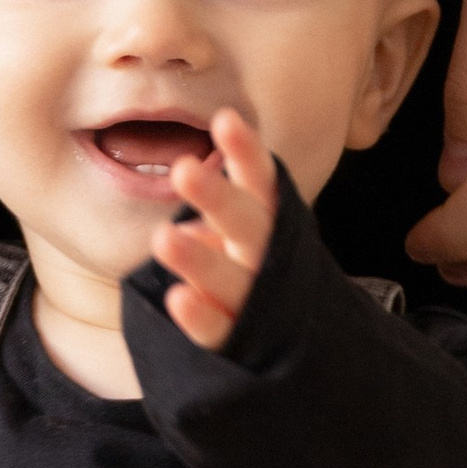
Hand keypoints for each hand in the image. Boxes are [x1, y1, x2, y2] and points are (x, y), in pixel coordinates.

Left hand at [160, 110, 276, 348]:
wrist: (304, 348)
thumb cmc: (254, 273)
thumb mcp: (245, 234)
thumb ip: (223, 212)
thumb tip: (188, 212)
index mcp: (268, 224)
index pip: (261, 182)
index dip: (246, 152)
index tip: (225, 120)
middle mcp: (267, 259)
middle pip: (248, 224)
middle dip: (218, 197)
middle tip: (183, 169)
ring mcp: (256, 303)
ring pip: (231, 280)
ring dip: (199, 260)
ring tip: (162, 238)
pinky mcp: (240, 342)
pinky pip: (219, 330)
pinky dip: (200, 317)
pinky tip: (177, 300)